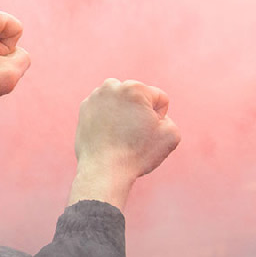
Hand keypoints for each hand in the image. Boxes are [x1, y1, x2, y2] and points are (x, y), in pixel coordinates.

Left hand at [69, 79, 180, 209]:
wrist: (103, 170)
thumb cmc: (137, 153)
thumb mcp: (171, 135)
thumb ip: (168, 118)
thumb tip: (153, 117)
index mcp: (135, 88)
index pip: (159, 99)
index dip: (159, 119)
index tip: (147, 133)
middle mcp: (112, 86)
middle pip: (138, 97)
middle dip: (139, 111)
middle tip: (133, 134)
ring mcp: (95, 96)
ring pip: (120, 102)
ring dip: (123, 112)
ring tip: (120, 135)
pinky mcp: (84, 108)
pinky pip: (104, 110)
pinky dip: (108, 119)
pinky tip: (108, 135)